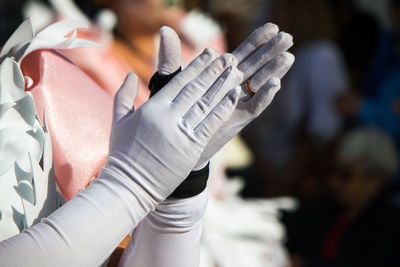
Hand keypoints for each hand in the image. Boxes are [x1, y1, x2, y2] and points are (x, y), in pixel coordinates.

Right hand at [103, 49, 242, 200]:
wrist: (129, 186)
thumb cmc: (122, 154)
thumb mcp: (118, 121)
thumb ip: (124, 95)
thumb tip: (132, 75)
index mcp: (151, 108)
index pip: (179, 81)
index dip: (197, 66)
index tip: (210, 54)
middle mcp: (168, 117)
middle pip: (196, 89)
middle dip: (214, 71)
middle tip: (229, 57)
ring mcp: (181, 134)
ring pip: (206, 104)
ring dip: (223, 85)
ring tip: (236, 71)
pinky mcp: (191, 149)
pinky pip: (210, 125)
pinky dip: (223, 109)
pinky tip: (234, 96)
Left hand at [156, 24, 294, 167]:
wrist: (176, 142)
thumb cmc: (173, 110)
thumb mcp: (171, 82)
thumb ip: (171, 58)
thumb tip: (165, 30)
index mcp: (220, 76)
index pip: (242, 54)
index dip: (256, 41)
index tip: (271, 27)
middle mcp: (232, 88)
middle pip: (255, 66)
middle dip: (270, 51)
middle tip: (287, 36)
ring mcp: (236, 104)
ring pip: (259, 84)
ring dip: (274, 71)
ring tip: (288, 56)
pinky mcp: (237, 120)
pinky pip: (254, 106)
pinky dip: (264, 96)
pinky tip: (274, 83)